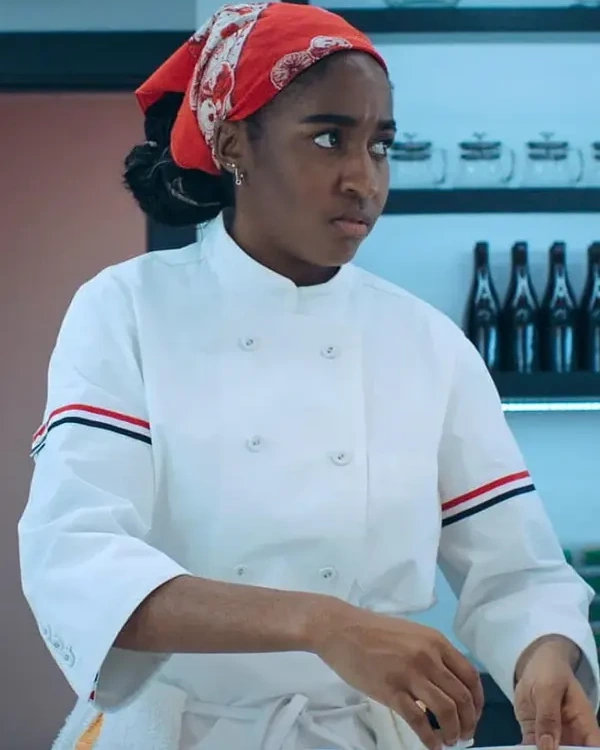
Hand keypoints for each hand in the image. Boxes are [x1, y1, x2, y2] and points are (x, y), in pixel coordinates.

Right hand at [313, 602, 483, 749]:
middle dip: (468, 722)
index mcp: (436, 642)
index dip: (478, 701)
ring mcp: (410, 674)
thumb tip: (448, 684)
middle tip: (464, 734)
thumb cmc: (373, 631)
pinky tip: (431, 745)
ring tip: (449, 741)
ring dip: (453, 732)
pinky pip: (419, 721)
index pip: (470, 676)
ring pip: (446, 710)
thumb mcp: (411, 634)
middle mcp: (428, 657)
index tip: (474, 715)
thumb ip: (431, 655)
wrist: (340, 628)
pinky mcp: (390, 690)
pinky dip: (430, 739)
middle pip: (462, 697)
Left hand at [514, 636, 599, 749]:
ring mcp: (552, 736)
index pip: (592, 747)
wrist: (533, 664)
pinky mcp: (534, 734)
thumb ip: (548, 717)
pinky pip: (531, 747)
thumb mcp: (548, 688)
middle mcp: (571, 735)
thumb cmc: (550, 671)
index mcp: (583, 723)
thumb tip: (548, 748)